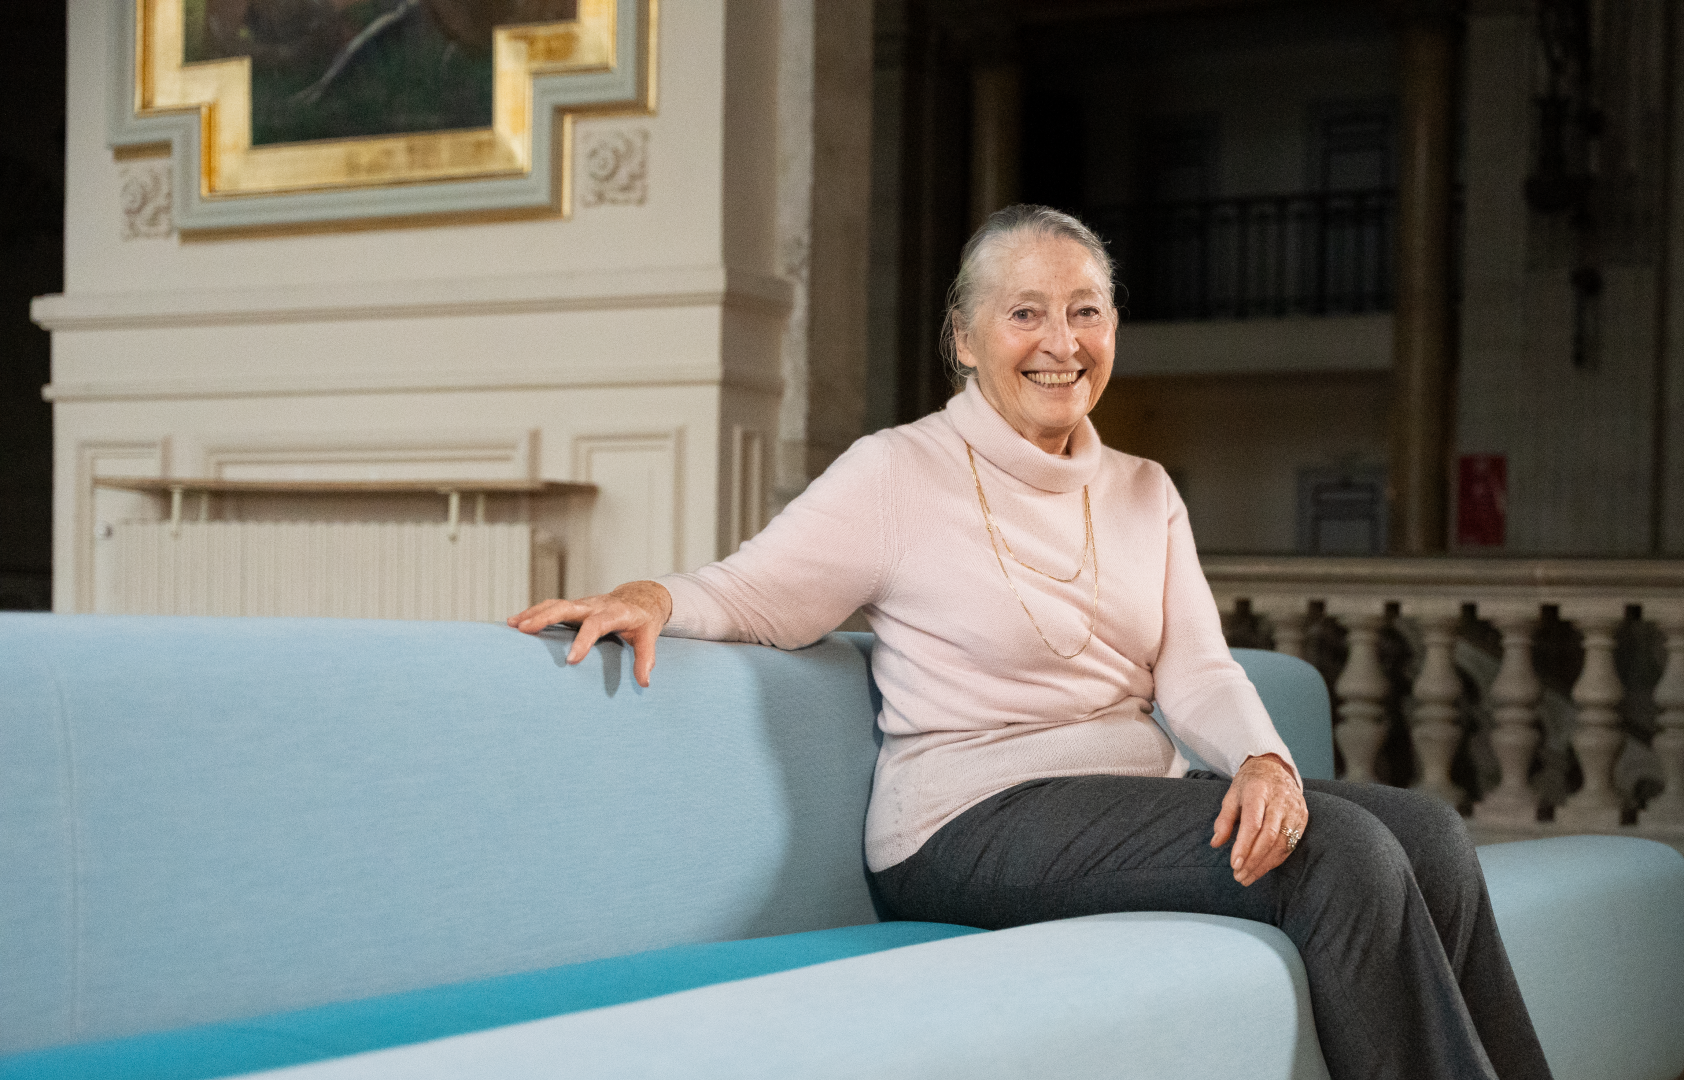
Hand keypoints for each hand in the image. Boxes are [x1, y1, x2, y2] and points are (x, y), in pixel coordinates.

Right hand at [507, 581, 672, 687]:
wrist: (639, 598)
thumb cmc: (643, 621)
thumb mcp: (649, 636)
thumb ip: (646, 658)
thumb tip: (644, 683)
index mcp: (614, 613)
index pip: (596, 625)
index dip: (583, 641)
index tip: (570, 660)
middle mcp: (594, 605)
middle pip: (567, 607)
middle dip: (545, 617)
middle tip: (525, 629)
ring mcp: (582, 605)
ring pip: (554, 604)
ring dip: (533, 613)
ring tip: (512, 625)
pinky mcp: (573, 607)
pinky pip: (550, 607)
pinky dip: (533, 612)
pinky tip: (515, 622)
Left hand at [1209, 753, 1306, 886]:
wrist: (1275, 769)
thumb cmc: (1250, 785)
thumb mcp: (1232, 796)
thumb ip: (1224, 820)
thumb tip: (1216, 843)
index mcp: (1259, 791)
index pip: (1253, 823)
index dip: (1244, 845)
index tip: (1234, 864)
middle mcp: (1280, 801)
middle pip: (1269, 836)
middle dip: (1253, 860)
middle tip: (1239, 876)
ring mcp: (1295, 810)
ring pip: (1281, 844)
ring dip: (1264, 864)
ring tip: (1247, 877)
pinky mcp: (1303, 819)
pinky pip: (1290, 845)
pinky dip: (1275, 860)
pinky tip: (1262, 868)